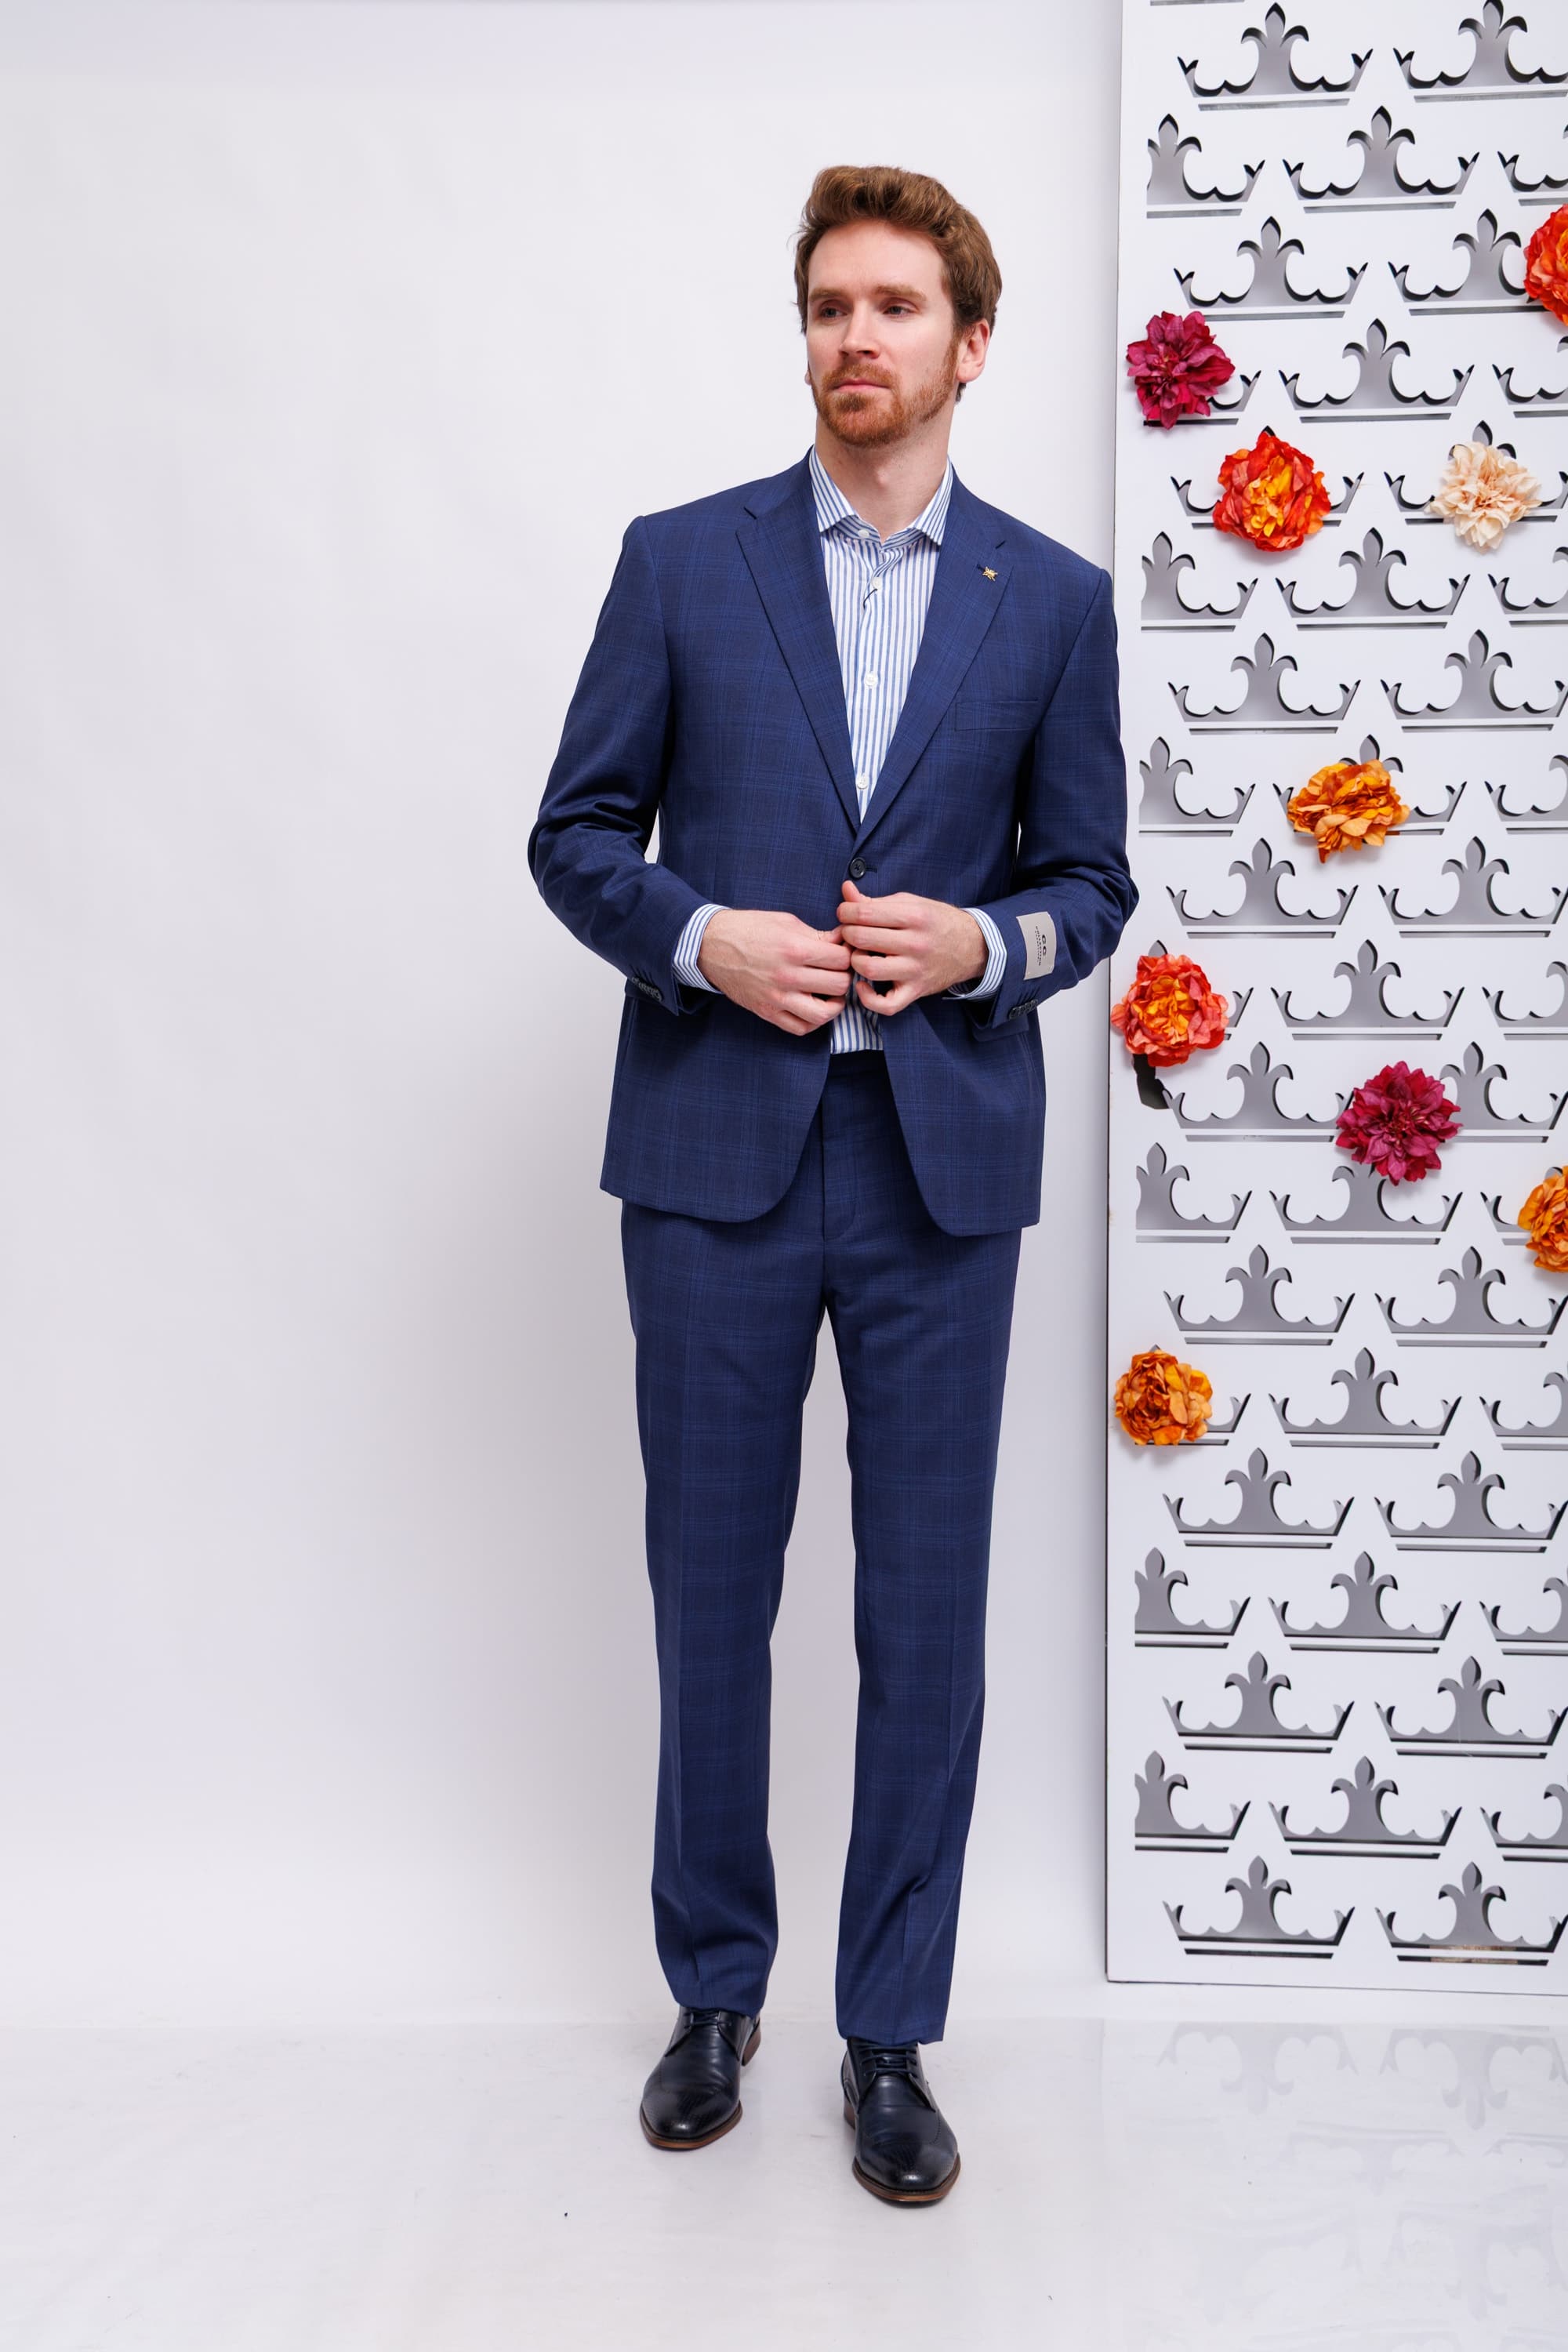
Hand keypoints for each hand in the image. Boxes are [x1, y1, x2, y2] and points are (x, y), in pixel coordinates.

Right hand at [696, 908, 852, 1035]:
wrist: (710, 945)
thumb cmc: (749, 928)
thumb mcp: (786, 921)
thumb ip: (818, 934)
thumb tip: (845, 940)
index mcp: (795, 949)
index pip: (842, 959)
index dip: (849, 954)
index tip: (845, 953)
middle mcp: (788, 976)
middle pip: (838, 985)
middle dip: (845, 976)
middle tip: (840, 971)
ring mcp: (777, 998)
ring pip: (824, 1014)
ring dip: (835, 1004)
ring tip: (832, 994)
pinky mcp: (767, 1012)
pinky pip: (800, 1028)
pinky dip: (814, 1022)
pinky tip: (814, 1008)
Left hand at [835, 880, 985, 1016]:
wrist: (972, 946)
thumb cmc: (936, 922)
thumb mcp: (911, 904)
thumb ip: (876, 901)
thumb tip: (846, 890)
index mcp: (914, 916)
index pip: (864, 913)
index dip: (845, 912)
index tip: (845, 913)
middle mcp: (916, 943)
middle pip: (862, 939)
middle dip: (847, 933)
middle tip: (850, 932)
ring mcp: (916, 970)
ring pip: (869, 969)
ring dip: (855, 961)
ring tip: (859, 954)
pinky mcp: (915, 991)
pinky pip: (886, 1005)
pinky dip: (868, 998)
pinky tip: (862, 984)